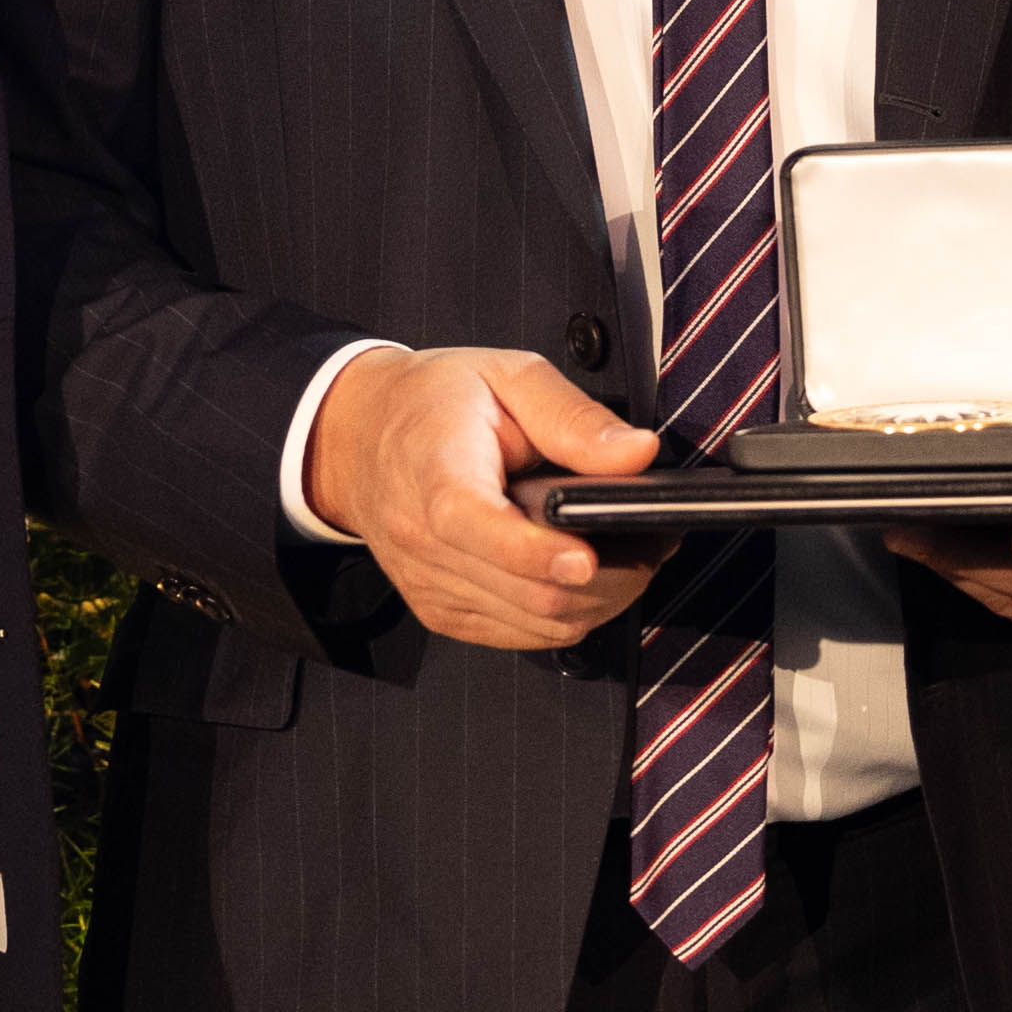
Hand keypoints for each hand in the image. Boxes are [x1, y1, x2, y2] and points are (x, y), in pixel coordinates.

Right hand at [306, 345, 664, 650]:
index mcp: (435, 474)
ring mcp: (430, 586)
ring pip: (537, 624)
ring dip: (600, 599)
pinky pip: (524, 635)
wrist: (356, 439)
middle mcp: (422, 542)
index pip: (477, 527)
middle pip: (526, 592)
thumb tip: (639, 453)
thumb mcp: (507, 375)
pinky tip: (591, 576)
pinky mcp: (442, 612)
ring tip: (635, 555)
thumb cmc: (435, 402)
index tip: (589, 554)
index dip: (537, 551)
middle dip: (608, 578)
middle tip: (655, 541)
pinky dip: (569, 614)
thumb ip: (572, 416)